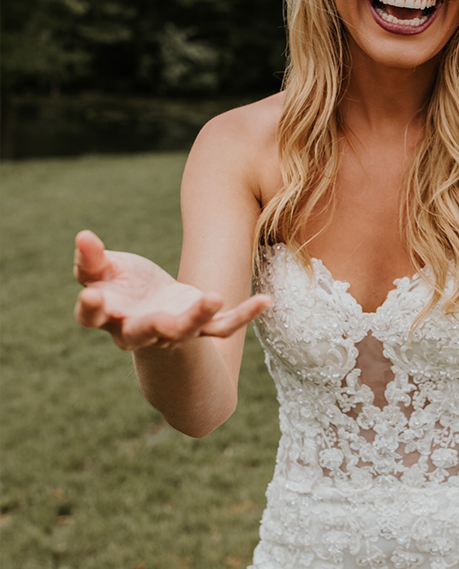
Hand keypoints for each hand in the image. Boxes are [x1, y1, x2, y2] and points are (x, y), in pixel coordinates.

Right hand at [73, 230, 270, 350]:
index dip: (92, 308)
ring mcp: (171, 332)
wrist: (152, 311)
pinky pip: (223, 327)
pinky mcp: (200, 328)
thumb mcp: (104, 270)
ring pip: (184, 331)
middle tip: (163, 321)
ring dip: (198, 316)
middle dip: (152, 327)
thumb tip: (83, 236)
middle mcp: (138, 331)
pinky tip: (266, 301)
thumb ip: (91, 258)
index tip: (93, 296)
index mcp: (108, 316)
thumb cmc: (121, 286)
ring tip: (214, 298)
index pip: (92, 316)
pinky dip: (244, 315)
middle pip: (142, 333)